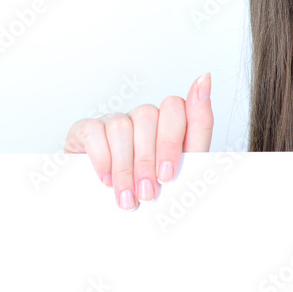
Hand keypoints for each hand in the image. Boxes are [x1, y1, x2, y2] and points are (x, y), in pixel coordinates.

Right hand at [64, 73, 213, 210]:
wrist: (112, 214)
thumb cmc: (152, 191)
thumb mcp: (183, 169)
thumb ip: (198, 127)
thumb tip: (205, 77)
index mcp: (171, 126)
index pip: (180, 109)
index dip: (172, 142)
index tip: (168, 174)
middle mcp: (144, 119)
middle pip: (149, 116)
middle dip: (148, 161)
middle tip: (148, 194)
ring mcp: (115, 121)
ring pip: (121, 126)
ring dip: (125, 168)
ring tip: (128, 197)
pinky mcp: (86, 129)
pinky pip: (95, 132)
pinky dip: (103, 160)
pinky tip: (107, 181)